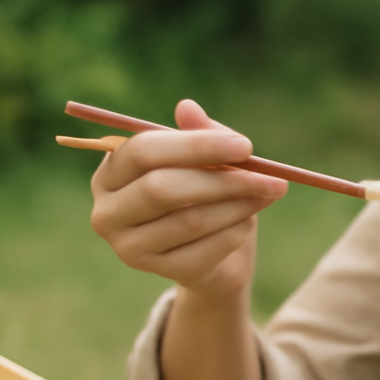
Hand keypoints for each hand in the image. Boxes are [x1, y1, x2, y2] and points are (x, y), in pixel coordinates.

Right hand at [89, 99, 287, 295]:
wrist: (213, 257)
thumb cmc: (204, 195)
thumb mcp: (208, 161)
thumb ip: (200, 134)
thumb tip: (187, 107)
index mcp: (112, 171)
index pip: (144, 151)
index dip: (196, 146)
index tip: (246, 146)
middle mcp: (108, 210)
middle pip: (161, 189)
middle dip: (223, 180)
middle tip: (272, 178)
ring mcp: (127, 246)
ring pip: (188, 221)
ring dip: (237, 206)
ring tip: (269, 195)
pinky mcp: (156, 272)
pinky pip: (203, 251)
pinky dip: (234, 233)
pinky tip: (247, 223)